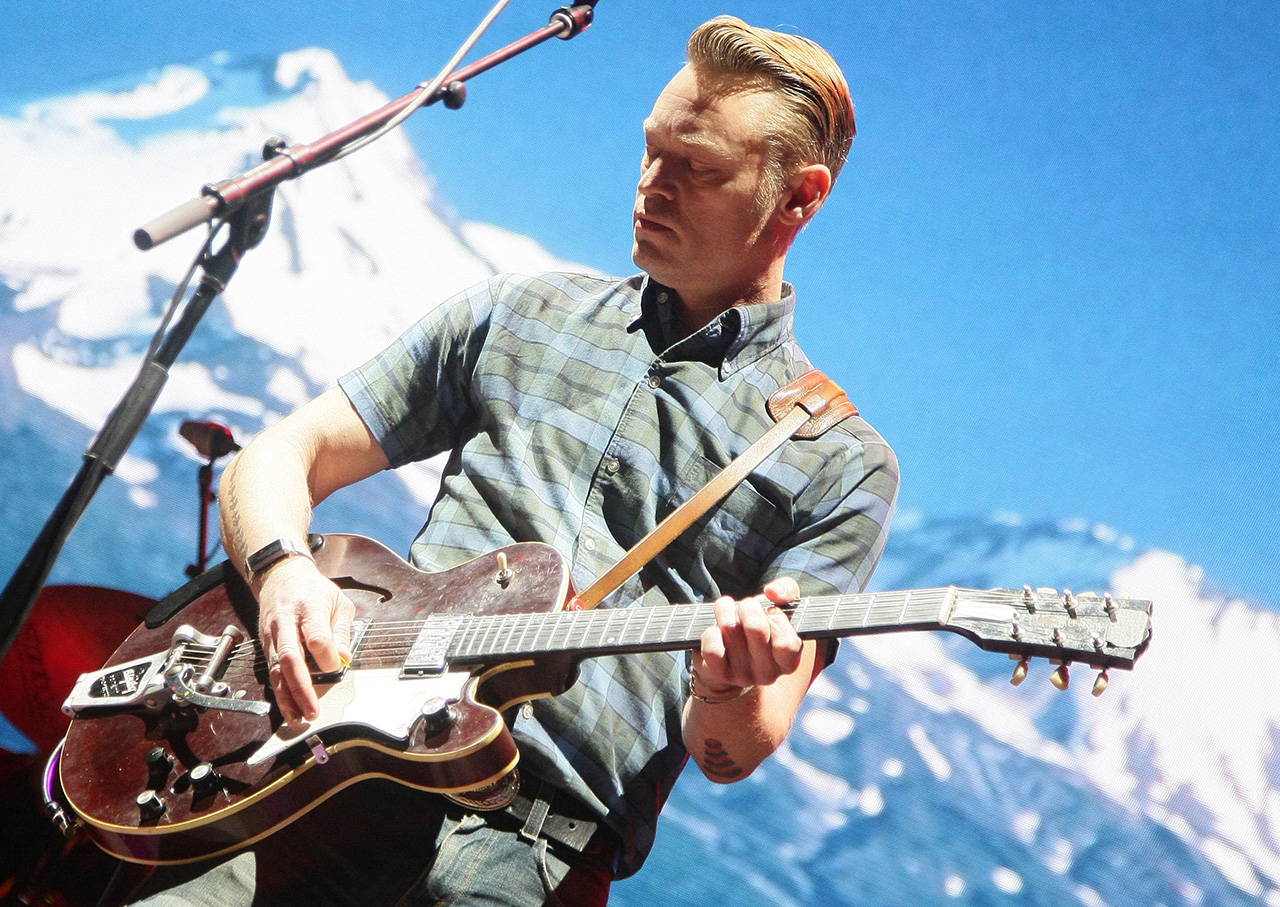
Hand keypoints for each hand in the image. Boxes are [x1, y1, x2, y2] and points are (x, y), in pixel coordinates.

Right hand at [255, 556, 354, 724]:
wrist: (281, 576)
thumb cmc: (314, 590)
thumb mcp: (338, 601)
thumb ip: (342, 631)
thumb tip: (344, 659)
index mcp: (309, 608)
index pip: (316, 636)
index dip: (326, 656)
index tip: (336, 666)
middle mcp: (286, 623)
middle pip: (291, 658)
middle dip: (302, 688)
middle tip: (313, 709)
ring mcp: (272, 635)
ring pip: (276, 670)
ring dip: (287, 697)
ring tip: (299, 718)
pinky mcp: (265, 645)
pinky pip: (271, 672)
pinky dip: (280, 693)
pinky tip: (289, 709)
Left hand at [693, 576, 802, 697]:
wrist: (731, 663)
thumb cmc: (762, 630)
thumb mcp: (782, 609)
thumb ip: (787, 590)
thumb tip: (772, 592)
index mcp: (788, 661)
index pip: (787, 642)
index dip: (778, 618)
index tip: (771, 611)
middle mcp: (768, 673)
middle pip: (756, 628)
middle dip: (748, 607)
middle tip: (746, 606)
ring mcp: (743, 675)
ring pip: (730, 630)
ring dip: (725, 611)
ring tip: (727, 610)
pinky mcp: (718, 674)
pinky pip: (712, 649)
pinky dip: (711, 633)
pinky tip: (715, 629)